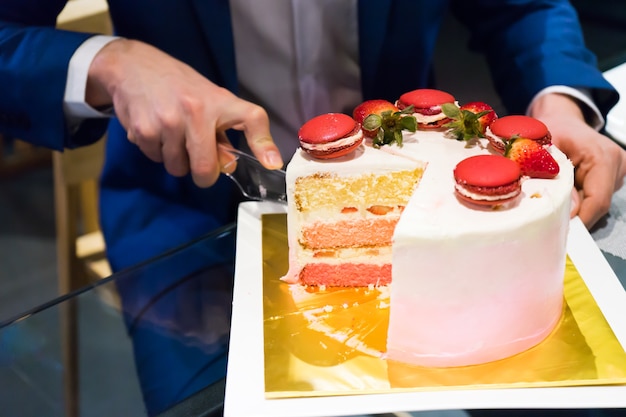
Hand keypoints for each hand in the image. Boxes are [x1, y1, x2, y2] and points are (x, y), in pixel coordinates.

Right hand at [86, 39, 282, 186]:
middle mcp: (196, 111)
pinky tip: (154, 129)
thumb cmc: (179, 86)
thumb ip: (221, 134)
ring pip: (178, 168)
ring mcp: (168, 121)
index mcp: (219, 102)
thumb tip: (227, 165)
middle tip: (196, 161)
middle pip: (204, 168)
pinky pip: (156, 159)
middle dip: (202, 174)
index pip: (251, 119)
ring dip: (175, 160)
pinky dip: (156, 151)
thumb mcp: (207, 100)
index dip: (264, 143)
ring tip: (171, 134)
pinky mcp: (143, 130)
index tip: (272, 163)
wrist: (132, 66)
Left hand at [529, 93, 625, 228]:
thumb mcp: (545, 146)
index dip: (579, 219)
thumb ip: (554, 175)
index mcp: (603, 157)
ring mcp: (617, 172)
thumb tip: (566, 210)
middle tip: (547, 224)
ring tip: (550, 206)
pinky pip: (593, 198)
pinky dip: (576, 202)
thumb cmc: (552, 128)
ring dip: (574, 209)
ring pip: (595, 204)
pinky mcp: (611, 177)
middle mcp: (617, 165)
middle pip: (597, 205)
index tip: (558, 231)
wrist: (562, 118)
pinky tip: (560, 198)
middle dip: (573, 217)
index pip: (597, 200)